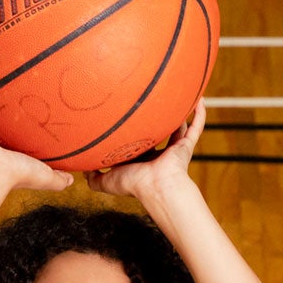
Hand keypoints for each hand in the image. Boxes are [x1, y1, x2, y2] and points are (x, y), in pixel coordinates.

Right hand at [0, 104, 73, 193]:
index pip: (21, 147)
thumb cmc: (20, 175)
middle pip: (1, 135)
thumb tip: (73, 180)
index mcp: (16, 157)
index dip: (25, 138)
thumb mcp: (47, 177)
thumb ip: (60, 180)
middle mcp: (0, 150)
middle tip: (6, 106)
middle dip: (2, 124)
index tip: (31, 123)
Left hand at [85, 99, 205, 200]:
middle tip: (153, 103)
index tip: (129, 120)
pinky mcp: (186, 146)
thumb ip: (94, 178)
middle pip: (158, 133)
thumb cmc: (134, 184)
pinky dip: (199, 114)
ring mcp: (174, 149)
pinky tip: (200, 99)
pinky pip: (196, 127)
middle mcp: (159, 153)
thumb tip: (82, 170)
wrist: (156, 186)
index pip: (139, 144)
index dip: (134, 134)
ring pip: (179, 127)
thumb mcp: (107, 181)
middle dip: (157, 121)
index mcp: (143, 160)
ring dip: (181, 114)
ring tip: (180, 96)